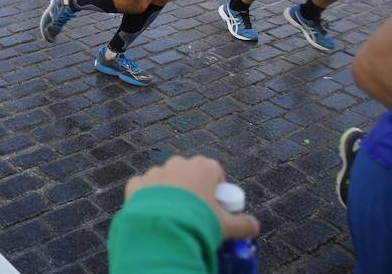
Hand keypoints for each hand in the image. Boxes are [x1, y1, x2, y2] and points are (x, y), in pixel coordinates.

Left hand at [125, 155, 260, 241]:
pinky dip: (147, 198)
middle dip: (191, 186)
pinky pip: (143, 188)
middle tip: (194, 209)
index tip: (216, 201)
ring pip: (164, 178)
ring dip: (168, 190)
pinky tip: (152, 213)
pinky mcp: (136, 183)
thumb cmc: (199, 221)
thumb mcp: (226, 225)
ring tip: (172, 213)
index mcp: (202, 167)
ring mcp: (155, 172)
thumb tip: (255, 227)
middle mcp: (177, 164)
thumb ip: (244, 224)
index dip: (217, 185)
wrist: (163, 228)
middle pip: (188, 171)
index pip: (214, 169)